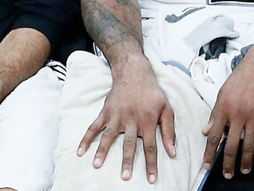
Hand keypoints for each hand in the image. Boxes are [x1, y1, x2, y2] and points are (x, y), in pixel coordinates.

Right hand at [77, 57, 175, 183]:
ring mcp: (117, 116)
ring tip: (97, 165)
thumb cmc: (152, 93)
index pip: (150, 146)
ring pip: (109, 136)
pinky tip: (80, 151)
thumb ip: (169, 131)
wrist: (134, 73)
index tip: (151, 179)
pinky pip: (94, 126)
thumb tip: (173, 152)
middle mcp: (131, 119)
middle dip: (127, 161)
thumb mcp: (167, 109)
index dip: (151, 164)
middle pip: (129, 144)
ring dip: (102, 151)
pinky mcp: (106, 112)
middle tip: (125, 177)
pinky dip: (86, 138)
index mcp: (148, 120)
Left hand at [202, 50, 253, 178]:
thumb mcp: (223, 93)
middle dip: (228, 163)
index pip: (214, 136)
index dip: (209, 153)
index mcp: (223, 108)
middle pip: (231, 145)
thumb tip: (206, 131)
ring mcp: (253, 117)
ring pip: (248, 145)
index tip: (207, 165)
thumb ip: (215, 114)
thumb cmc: (240, 78)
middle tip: (227, 175)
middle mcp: (237, 115)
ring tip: (244, 171)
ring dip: (246, 161)